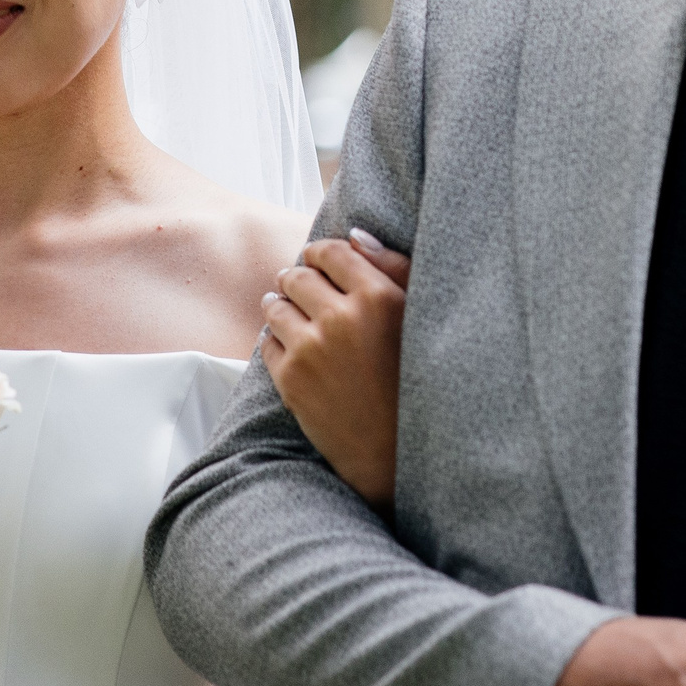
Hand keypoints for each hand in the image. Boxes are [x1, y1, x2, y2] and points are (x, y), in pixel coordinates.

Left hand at [263, 230, 409, 507]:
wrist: (395, 451)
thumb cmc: (416, 378)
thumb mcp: (418, 316)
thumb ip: (392, 266)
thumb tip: (354, 235)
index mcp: (378, 297)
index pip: (331, 252)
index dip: (319, 252)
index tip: (318, 259)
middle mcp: (341, 319)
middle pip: (297, 276)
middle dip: (296, 277)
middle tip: (300, 285)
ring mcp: (311, 350)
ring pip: (275, 306)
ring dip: (279, 304)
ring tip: (286, 308)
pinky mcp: (290, 379)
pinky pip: (267, 342)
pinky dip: (275, 339)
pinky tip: (289, 343)